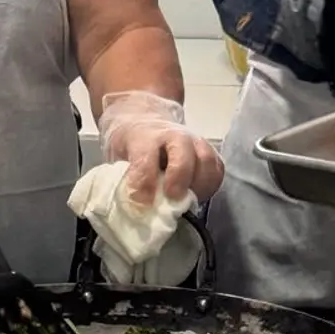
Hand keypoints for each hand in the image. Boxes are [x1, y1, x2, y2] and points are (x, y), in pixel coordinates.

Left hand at [98, 90, 223, 204]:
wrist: (144, 121)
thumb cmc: (130, 146)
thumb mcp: (117, 158)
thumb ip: (123, 180)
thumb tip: (130, 211)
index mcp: (143, 137)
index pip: (144, 158)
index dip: (144, 182)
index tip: (141, 204)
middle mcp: (171, 135)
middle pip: (182, 151)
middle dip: (179, 177)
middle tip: (173, 198)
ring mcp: (193, 141)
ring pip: (205, 159)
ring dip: (199, 184)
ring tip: (187, 202)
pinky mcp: (208, 151)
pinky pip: (217, 169)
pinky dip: (211, 185)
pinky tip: (198, 196)